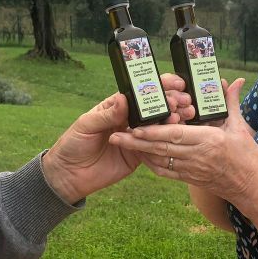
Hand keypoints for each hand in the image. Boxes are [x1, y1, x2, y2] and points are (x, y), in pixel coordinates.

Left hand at [42, 74, 192, 203]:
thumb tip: (123, 99)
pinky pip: (156, 146)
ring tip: (187, 113)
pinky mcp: (139, 154)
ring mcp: (136, 136)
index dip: (156, 86)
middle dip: (171, 101)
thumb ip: (106, 115)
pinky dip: (169, 139)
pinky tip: (180, 132)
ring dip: (174, 118)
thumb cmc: (73, 144)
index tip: (173, 84)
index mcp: (116, 107)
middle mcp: (129, 119)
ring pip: (159, 125)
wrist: (69, 175)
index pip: (139, 92)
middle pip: (154, 107)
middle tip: (184, 100)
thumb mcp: (86, 125)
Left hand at [107, 78, 257, 208]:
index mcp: (209, 140)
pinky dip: (151, 164)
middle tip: (115, 133)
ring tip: (119, 142)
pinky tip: (139, 155)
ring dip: (139, 152)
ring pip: (159, 161)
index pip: (176, 134)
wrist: (252, 189)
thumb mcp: (241, 127)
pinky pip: (166, 173)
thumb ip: (231, 102)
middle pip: (161, 148)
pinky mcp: (190, 180)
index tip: (135, 125)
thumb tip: (234, 80)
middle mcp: (197, 156)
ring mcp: (192, 170)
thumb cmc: (249, 157)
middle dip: (136, 141)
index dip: (154, 130)